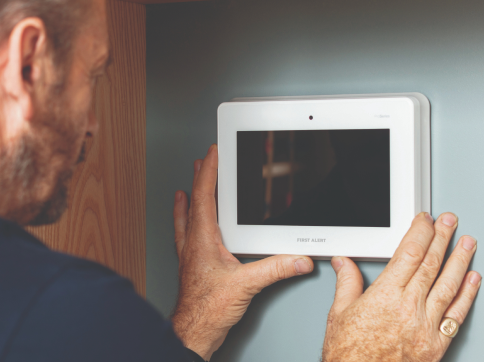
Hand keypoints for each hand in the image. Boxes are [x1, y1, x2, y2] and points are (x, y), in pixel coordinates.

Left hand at [171, 145, 313, 359]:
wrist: (193, 332)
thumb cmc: (207, 309)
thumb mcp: (246, 285)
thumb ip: (274, 269)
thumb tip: (298, 258)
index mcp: (202, 239)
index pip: (203, 195)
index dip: (208, 171)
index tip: (213, 153)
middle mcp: (192, 243)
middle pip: (193, 201)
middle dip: (199, 178)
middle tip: (203, 160)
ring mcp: (189, 255)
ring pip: (186, 218)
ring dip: (189, 199)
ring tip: (189, 184)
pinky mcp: (191, 267)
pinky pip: (185, 237)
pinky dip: (186, 223)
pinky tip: (189, 224)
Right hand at [322, 213, 481, 361]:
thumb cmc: (348, 355)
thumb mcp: (339, 314)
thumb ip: (347, 284)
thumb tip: (344, 264)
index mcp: (385, 296)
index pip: (409, 254)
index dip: (420, 233)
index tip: (425, 221)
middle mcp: (409, 308)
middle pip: (431, 265)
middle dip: (443, 239)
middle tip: (451, 222)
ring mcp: (425, 326)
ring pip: (449, 285)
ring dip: (460, 261)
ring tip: (468, 243)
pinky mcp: (436, 344)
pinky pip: (456, 315)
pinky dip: (467, 295)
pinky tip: (472, 279)